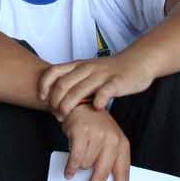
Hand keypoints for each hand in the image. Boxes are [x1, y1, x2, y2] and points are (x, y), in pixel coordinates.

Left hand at [38, 54, 153, 119]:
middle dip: (55, 102)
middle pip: (63, 85)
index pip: (54, 71)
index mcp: (78, 65)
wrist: (137, 62)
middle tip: (56, 115)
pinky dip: (97, 102)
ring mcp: (102, 75)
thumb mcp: (87, 70)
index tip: (42, 99)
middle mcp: (87, 68)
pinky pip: (104, 92)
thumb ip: (72, 80)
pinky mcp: (117, 82)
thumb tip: (54, 98)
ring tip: (67, 118)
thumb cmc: (109, 71)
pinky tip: (95, 110)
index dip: (44, 85)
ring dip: (69, 106)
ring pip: (79, 90)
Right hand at [61, 105, 130, 180]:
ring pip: (85, 165)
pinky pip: (75, 158)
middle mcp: (112, 139)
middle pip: (103, 172)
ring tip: (79, 154)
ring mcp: (97, 134)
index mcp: (122, 144)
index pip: (123, 170)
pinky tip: (68, 171)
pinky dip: (70, 167)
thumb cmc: (94, 127)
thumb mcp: (108, 141)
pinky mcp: (82, 132)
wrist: (81, 104)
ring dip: (79, 166)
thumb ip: (108, 159)